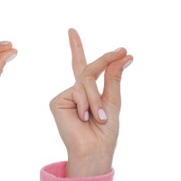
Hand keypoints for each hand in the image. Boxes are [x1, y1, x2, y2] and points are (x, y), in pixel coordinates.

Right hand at [50, 29, 132, 177]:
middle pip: (89, 70)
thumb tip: (124, 55)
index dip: (76, 48)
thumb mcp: (113, 100)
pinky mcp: (57, 101)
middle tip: (123, 51)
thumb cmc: (104, 132)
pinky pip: (76, 91)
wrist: (93, 149)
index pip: (81, 66)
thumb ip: (114, 77)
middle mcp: (74, 92)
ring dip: (97, 99)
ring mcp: (65, 96)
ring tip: (99, 117)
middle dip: (105, 62)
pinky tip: (83, 118)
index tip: (71, 31)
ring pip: (85, 82)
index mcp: (87, 92)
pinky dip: (86, 104)